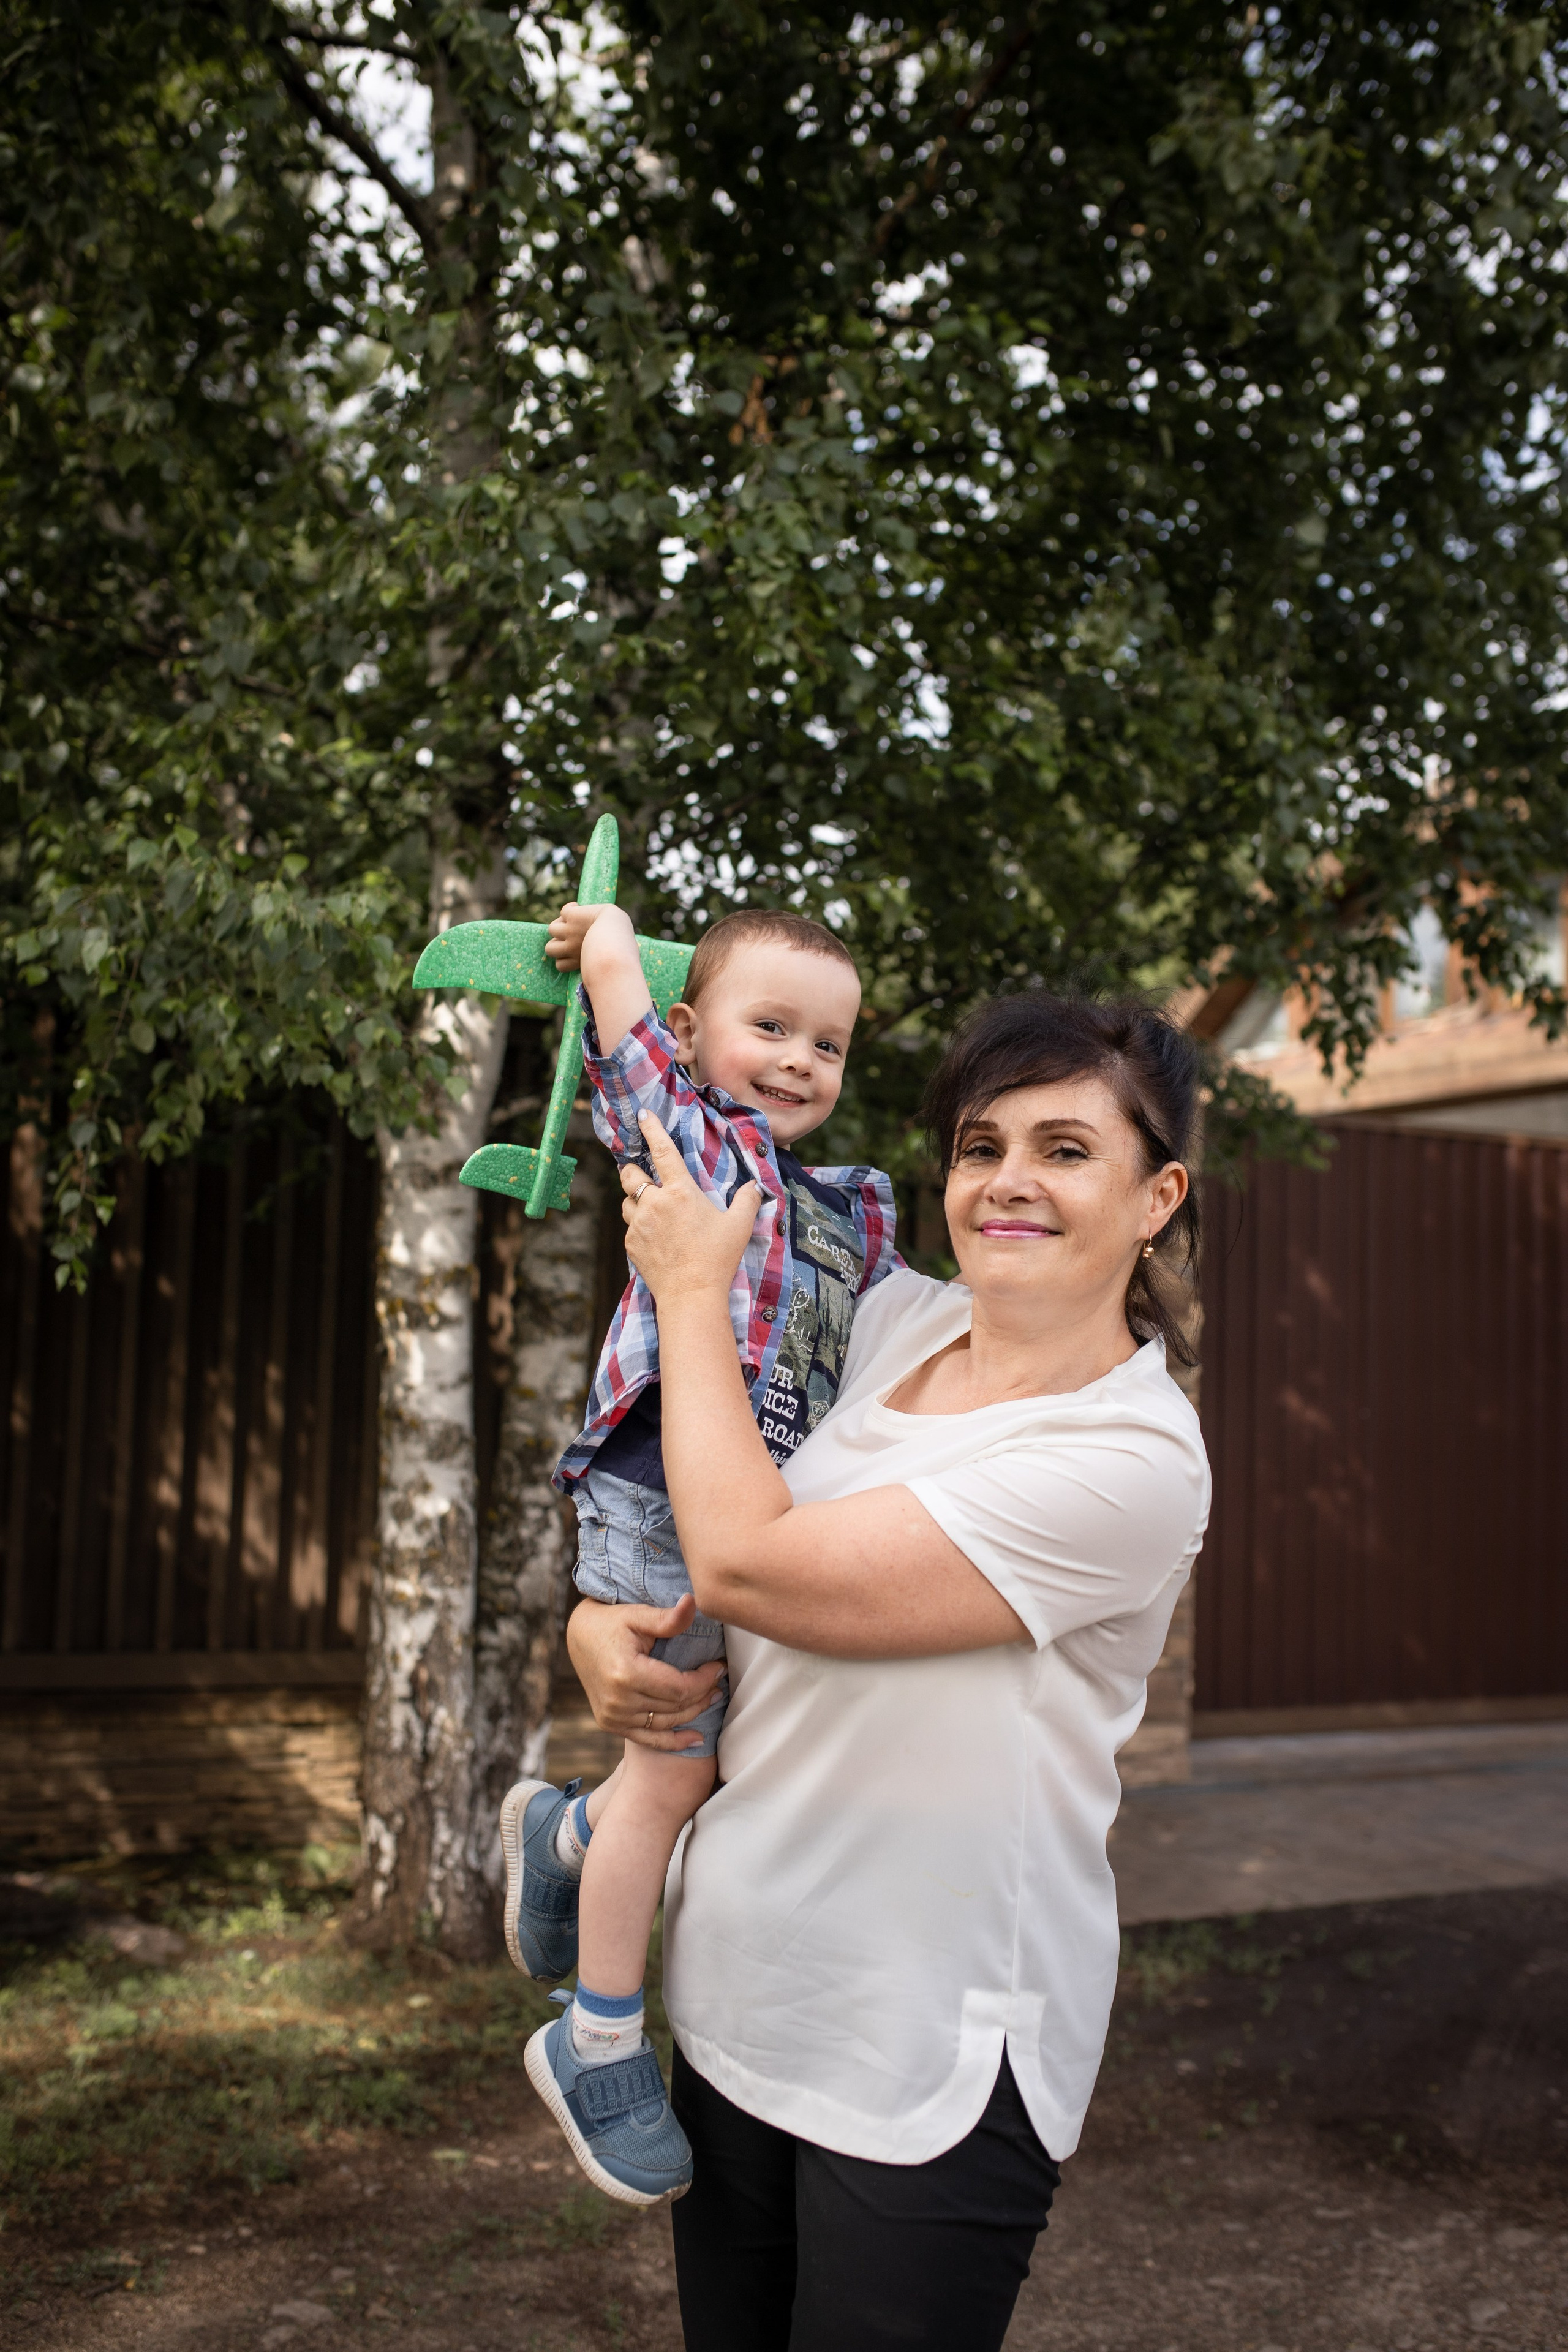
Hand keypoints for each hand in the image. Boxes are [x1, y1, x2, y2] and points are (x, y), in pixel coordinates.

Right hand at [545, 899, 633, 971]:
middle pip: (550, 949)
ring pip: (552, 930)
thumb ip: (598, 963)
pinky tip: (579, 908)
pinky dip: (571, 908)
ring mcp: (569, 931)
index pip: (559, 965)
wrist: (616, 931)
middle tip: (574, 935)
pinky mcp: (571, 917)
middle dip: (559, 941)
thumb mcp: (607, 961)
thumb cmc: (620, 949)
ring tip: (575, 921)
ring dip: (562, 923)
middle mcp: (570, 948)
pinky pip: (564, 911)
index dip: (564, 957)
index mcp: (579, 961)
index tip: (575, 951)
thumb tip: (603, 965)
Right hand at [566, 1595, 722, 1749]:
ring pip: (667, 1723)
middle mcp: (618, 1701)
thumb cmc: (612, 1622)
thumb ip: (668, 1618)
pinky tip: (696, 1740)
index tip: (719, 1666)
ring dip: (694, 1712)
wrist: (580, 1637)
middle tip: (719, 1680)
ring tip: (712, 1697)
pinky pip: (648, 1739)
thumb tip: (693, 1601)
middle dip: (703, 1694)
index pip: (679, 1688)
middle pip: (675, 1707)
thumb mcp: (638, 1615)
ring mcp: (613, 1716)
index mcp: (626, 1673)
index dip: (704, 1680)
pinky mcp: (611, 1723)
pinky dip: (673, 1742)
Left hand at [621, 1112, 763, 1302]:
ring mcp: (639, 1224)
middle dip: (633, 1170)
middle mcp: (654, 1203)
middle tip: (644, 1176)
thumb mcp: (739, 1227)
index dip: (651, 1130)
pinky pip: (630, 1227)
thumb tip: (756, 1185)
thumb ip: (748, 1200)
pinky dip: (639, 1226)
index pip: (662, 1151)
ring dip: (636, 1201)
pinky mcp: (631, 1244)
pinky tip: (656, 1238)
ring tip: (654, 1212)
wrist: (691, 1295)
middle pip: (630, 1174)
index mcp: (680, 1192)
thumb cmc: (717, 1259)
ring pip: (627, 1201)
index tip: (642, 1115)